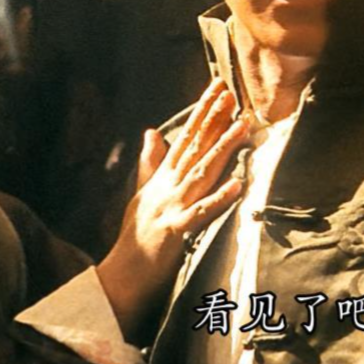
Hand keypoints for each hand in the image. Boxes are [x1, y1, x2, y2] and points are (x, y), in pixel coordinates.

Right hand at [96, 79, 248, 335]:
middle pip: (194, 147)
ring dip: (222, 149)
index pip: (185, 137)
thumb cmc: (135, 236)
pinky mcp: (176, 231)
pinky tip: (238, 184)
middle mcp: (167, 187)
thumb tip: (152, 131)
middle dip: (213, 119)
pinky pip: (201, 213)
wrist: (120, 277)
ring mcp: (171, 207)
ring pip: (201, 172)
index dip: (202, 111)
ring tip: (242, 127)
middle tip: (231, 94)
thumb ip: (150, 163)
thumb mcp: (142, 194)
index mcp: (163, 177)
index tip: (219, 87)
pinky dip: (219, 198)